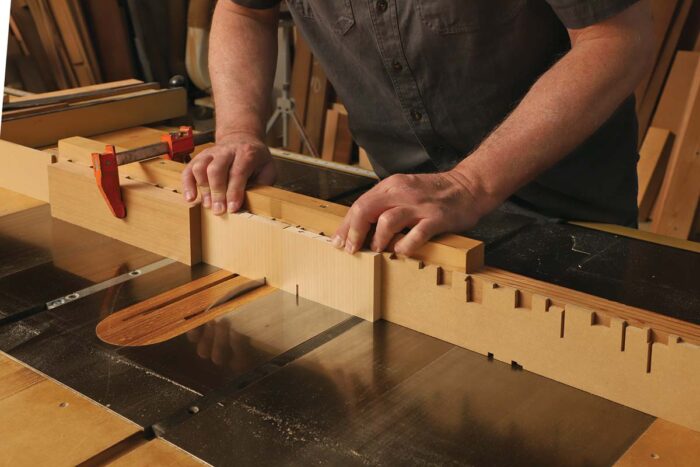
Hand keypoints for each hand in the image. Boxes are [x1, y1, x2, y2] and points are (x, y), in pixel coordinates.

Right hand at [181, 132, 275, 214]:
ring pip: (200, 167)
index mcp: (246, 153)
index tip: (232, 208)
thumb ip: (263, 183)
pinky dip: (187, 184)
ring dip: (202, 188)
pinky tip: (190, 198)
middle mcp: (226, 151)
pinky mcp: (200, 158)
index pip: (238, 172)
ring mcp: (211, 153)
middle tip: (218, 210)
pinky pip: (189, 169)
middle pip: (216, 169)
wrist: (241, 138)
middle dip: (216, 192)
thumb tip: (255, 201)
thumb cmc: (255, 158)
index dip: (234, 191)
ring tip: (207, 205)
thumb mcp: (268, 168)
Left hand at [332, 170, 487, 255]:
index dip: (346, 225)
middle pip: (366, 210)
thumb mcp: (405, 191)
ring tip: (377, 251)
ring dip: (377, 240)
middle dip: (354, 233)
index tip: (338, 241)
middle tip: (351, 250)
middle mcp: (402, 193)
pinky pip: (416, 234)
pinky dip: (405, 245)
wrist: (469, 186)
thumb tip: (360, 226)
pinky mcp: (436, 218)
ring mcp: (419, 205)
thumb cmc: (435, 193)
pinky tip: (401, 251)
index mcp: (391, 186)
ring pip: (387, 221)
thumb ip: (385, 204)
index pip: (359, 204)